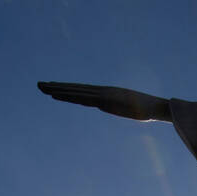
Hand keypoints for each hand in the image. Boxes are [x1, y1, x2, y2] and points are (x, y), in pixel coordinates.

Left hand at [37, 82, 170, 121]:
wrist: (157, 106)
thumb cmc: (151, 109)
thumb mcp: (136, 109)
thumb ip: (130, 108)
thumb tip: (134, 111)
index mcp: (108, 94)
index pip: (83, 91)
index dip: (68, 89)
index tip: (54, 88)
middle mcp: (102, 92)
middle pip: (74, 89)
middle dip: (56, 87)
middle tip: (38, 84)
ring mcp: (102, 96)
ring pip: (74, 92)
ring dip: (56, 90)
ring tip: (40, 87)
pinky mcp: (104, 101)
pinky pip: (80, 98)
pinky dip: (66, 95)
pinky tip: (54, 95)